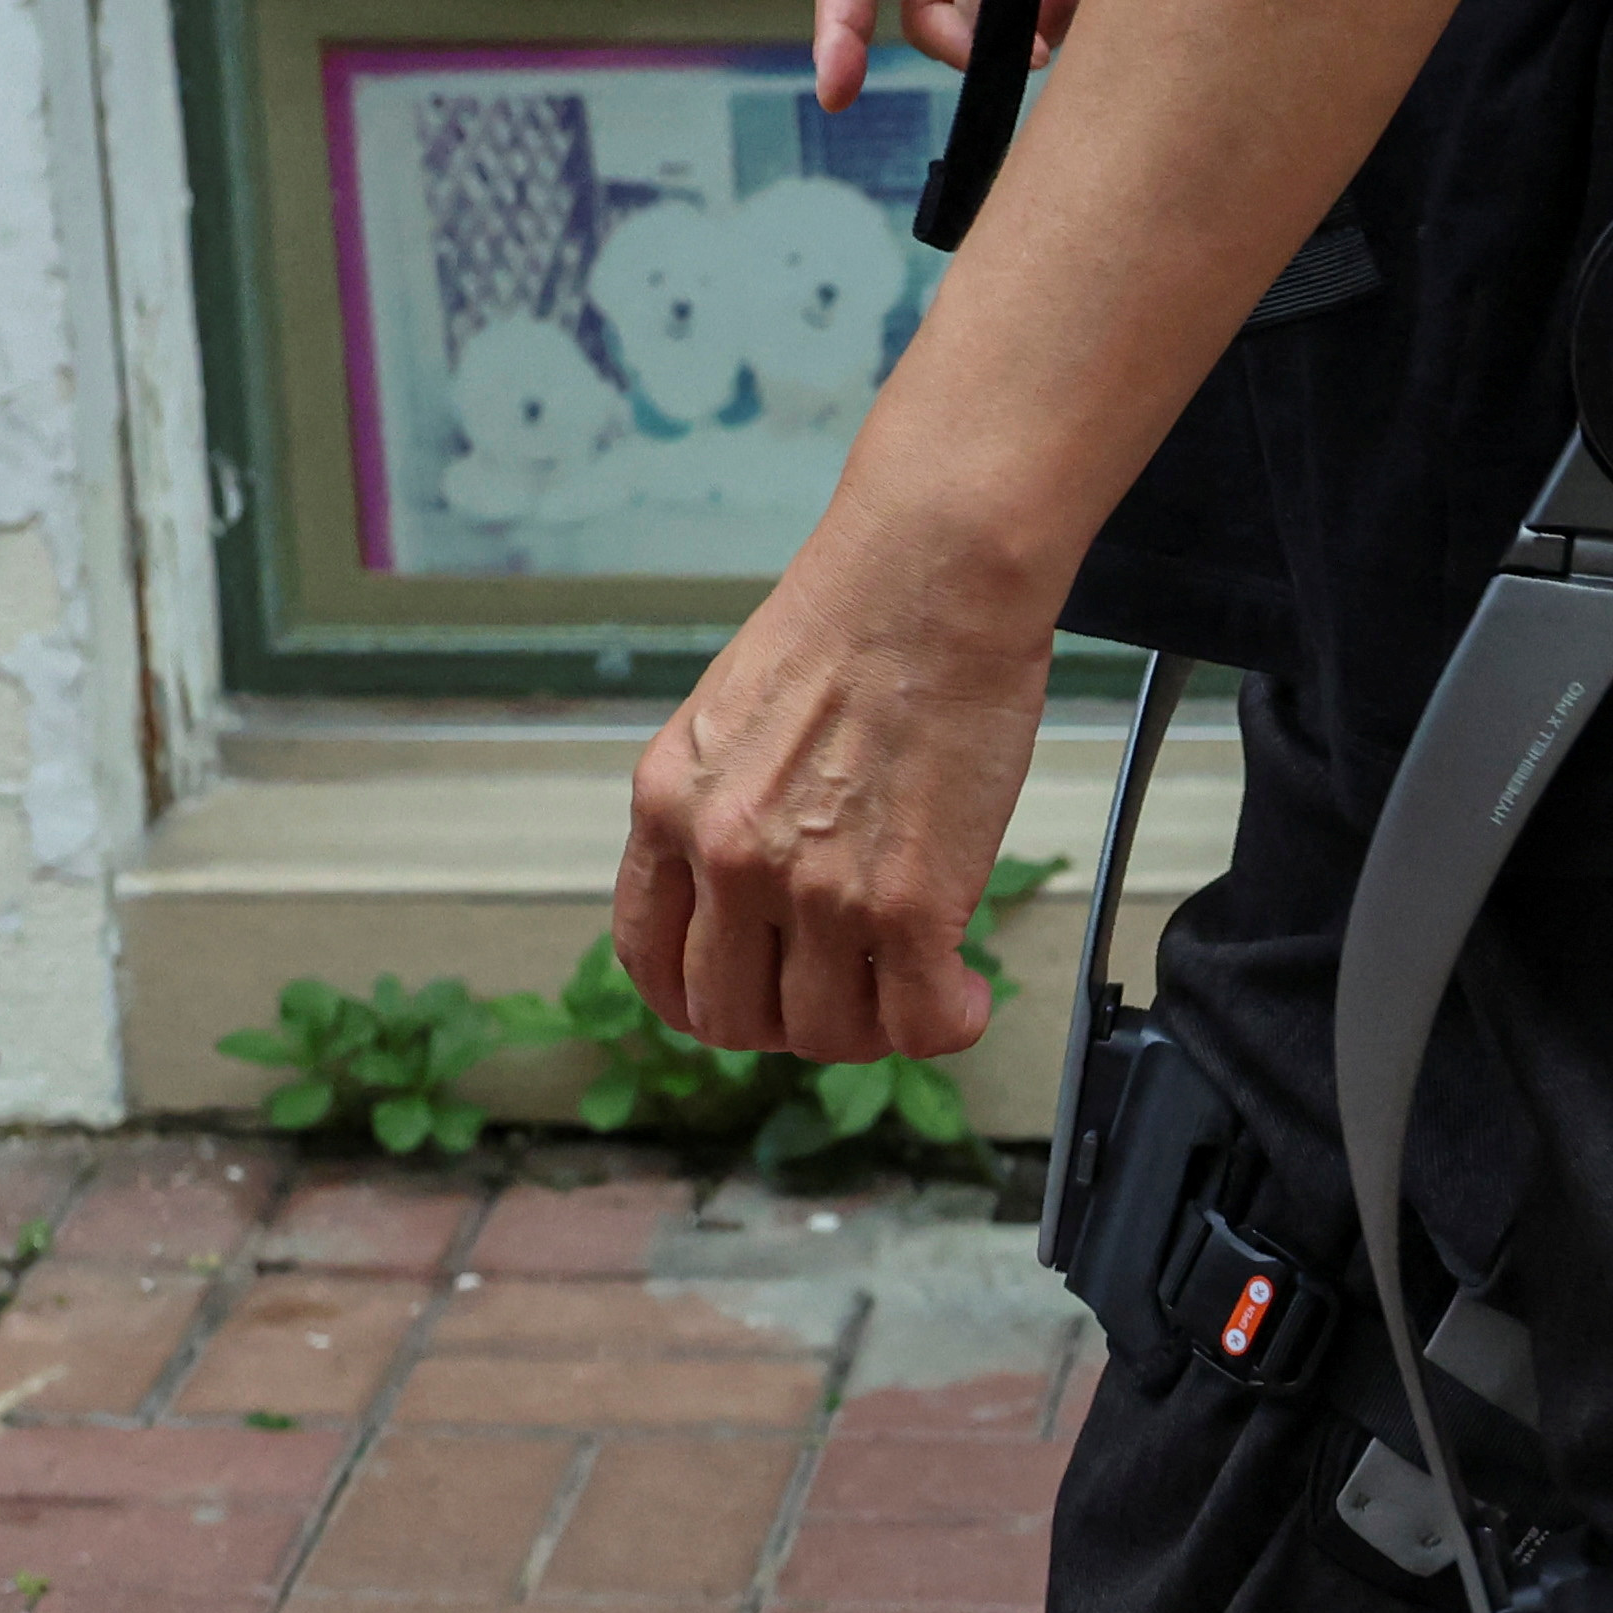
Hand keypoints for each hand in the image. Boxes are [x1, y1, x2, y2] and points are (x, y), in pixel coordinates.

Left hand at [618, 481, 1046, 1059]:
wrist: (930, 576)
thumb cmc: (852, 622)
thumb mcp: (728, 718)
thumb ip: (719, 807)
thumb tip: (752, 887)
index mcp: (668, 807)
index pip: (650, 959)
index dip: (701, 999)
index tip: (748, 995)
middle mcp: (727, 858)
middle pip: (731, 1018)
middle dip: (788, 1023)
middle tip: (841, 990)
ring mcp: (815, 890)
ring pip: (825, 1036)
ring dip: (873, 1026)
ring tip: (911, 982)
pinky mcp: (907, 904)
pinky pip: (919, 1025)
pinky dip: (946, 1023)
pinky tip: (963, 990)